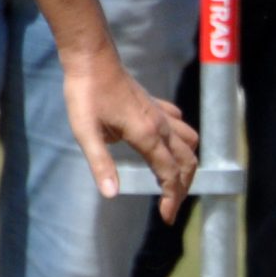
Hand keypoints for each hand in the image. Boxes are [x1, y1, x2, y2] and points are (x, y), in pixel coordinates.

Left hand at [62, 44, 200, 219]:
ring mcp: (161, 114)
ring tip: (175, 179)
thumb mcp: (85, 132)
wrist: (92, 58)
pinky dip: (182, 140)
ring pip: (190, 144)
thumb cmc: (85, 94)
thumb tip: (112, 195)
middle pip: (187, 163)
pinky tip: (169, 145)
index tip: (166, 218)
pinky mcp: (156, 105)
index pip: (169, 174)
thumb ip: (101, 164)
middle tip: (170, 206)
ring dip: (188, 164)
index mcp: (147, 135)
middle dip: (183, 188)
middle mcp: (161, 126)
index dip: (171, 198)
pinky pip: (180, 125)